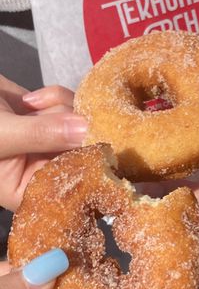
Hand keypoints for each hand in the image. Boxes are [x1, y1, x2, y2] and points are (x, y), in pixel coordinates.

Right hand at [0, 76, 87, 210]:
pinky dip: (56, 98)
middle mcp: (40, 170)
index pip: (69, 186)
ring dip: (61, 109)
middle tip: (48, 117)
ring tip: (30, 106)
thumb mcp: (0, 134)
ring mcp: (46, 143)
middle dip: (72, 129)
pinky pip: (71, 107)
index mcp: (25, 190)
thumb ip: (42, 134)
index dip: (88, 165)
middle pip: (83, 154)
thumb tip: (88, 132)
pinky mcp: (47, 118)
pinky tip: (31, 99)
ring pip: (80, 127)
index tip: (98, 143)